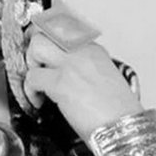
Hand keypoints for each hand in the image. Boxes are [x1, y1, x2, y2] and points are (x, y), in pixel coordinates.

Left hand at [22, 28, 142, 140]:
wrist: (125, 128)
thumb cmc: (118, 112)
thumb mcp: (107, 78)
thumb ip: (86, 67)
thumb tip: (67, 70)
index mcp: (94, 50)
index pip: (64, 27)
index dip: (47, 34)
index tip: (41, 44)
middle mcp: (82, 52)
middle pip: (46, 31)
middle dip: (35, 48)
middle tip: (36, 65)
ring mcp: (71, 65)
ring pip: (36, 46)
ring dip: (31, 64)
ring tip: (37, 81)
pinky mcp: (60, 83)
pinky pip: (32, 77)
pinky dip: (30, 90)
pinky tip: (38, 100)